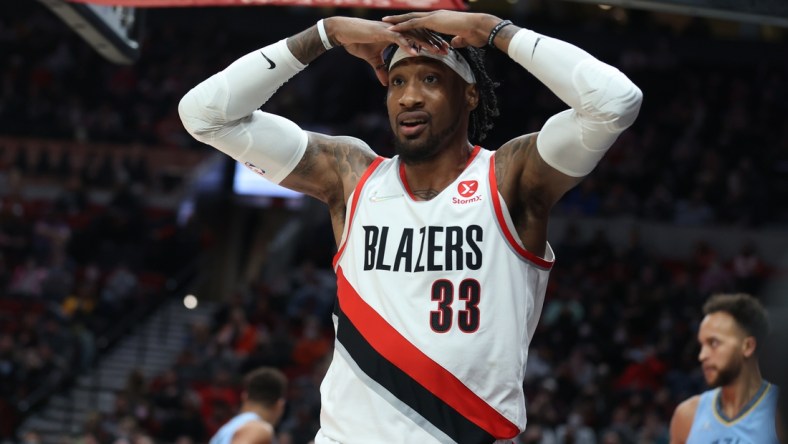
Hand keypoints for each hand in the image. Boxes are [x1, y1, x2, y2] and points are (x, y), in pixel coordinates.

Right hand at [325, 17, 446, 85]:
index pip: (418, 37)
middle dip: (434, 42)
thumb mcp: (372, 59)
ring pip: (412, 35)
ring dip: (425, 43)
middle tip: (447, 50)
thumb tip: (385, 82)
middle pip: (420, 34)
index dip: (430, 43)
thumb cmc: (357, 42)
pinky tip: (416, 52)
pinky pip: (398, 39)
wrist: (343, 33)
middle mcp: (397, 29)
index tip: (442, 51)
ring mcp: (390, 29)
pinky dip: (407, 45)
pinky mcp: (382, 32)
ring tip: (437, 51)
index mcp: (397, 33)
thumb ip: (380, 69)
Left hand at [383, 10, 500, 48]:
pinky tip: (392, 29)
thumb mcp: (464, 39)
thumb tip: (453, 44)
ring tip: (384, 23)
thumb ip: (456, 40)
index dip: (411, 21)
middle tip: (387, 20)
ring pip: (410, 18)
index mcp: (441, 18)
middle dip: (399, 18)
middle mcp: (435, 15)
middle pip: (413, 16)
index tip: (402, 23)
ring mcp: (433, 17)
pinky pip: (413, 24)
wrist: (480, 27)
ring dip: (397, 21)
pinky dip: (402, 26)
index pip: (423, 20)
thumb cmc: (476, 34)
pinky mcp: (432, 21)